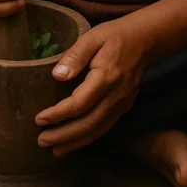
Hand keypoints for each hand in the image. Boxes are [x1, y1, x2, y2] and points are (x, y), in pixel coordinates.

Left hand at [34, 21, 151, 156]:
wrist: (146, 40)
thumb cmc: (115, 35)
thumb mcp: (92, 37)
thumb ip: (74, 56)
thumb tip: (57, 76)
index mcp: (105, 78)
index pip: (79, 104)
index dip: (58, 115)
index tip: (39, 119)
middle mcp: (116, 95)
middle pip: (88, 124)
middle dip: (63, 136)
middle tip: (41, 141)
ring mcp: (122, 103)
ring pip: (98, 130)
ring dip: (76, 142)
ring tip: (55, 150)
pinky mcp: (125, 106)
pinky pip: (105, 127)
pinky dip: (89, 137)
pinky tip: (75, 141)